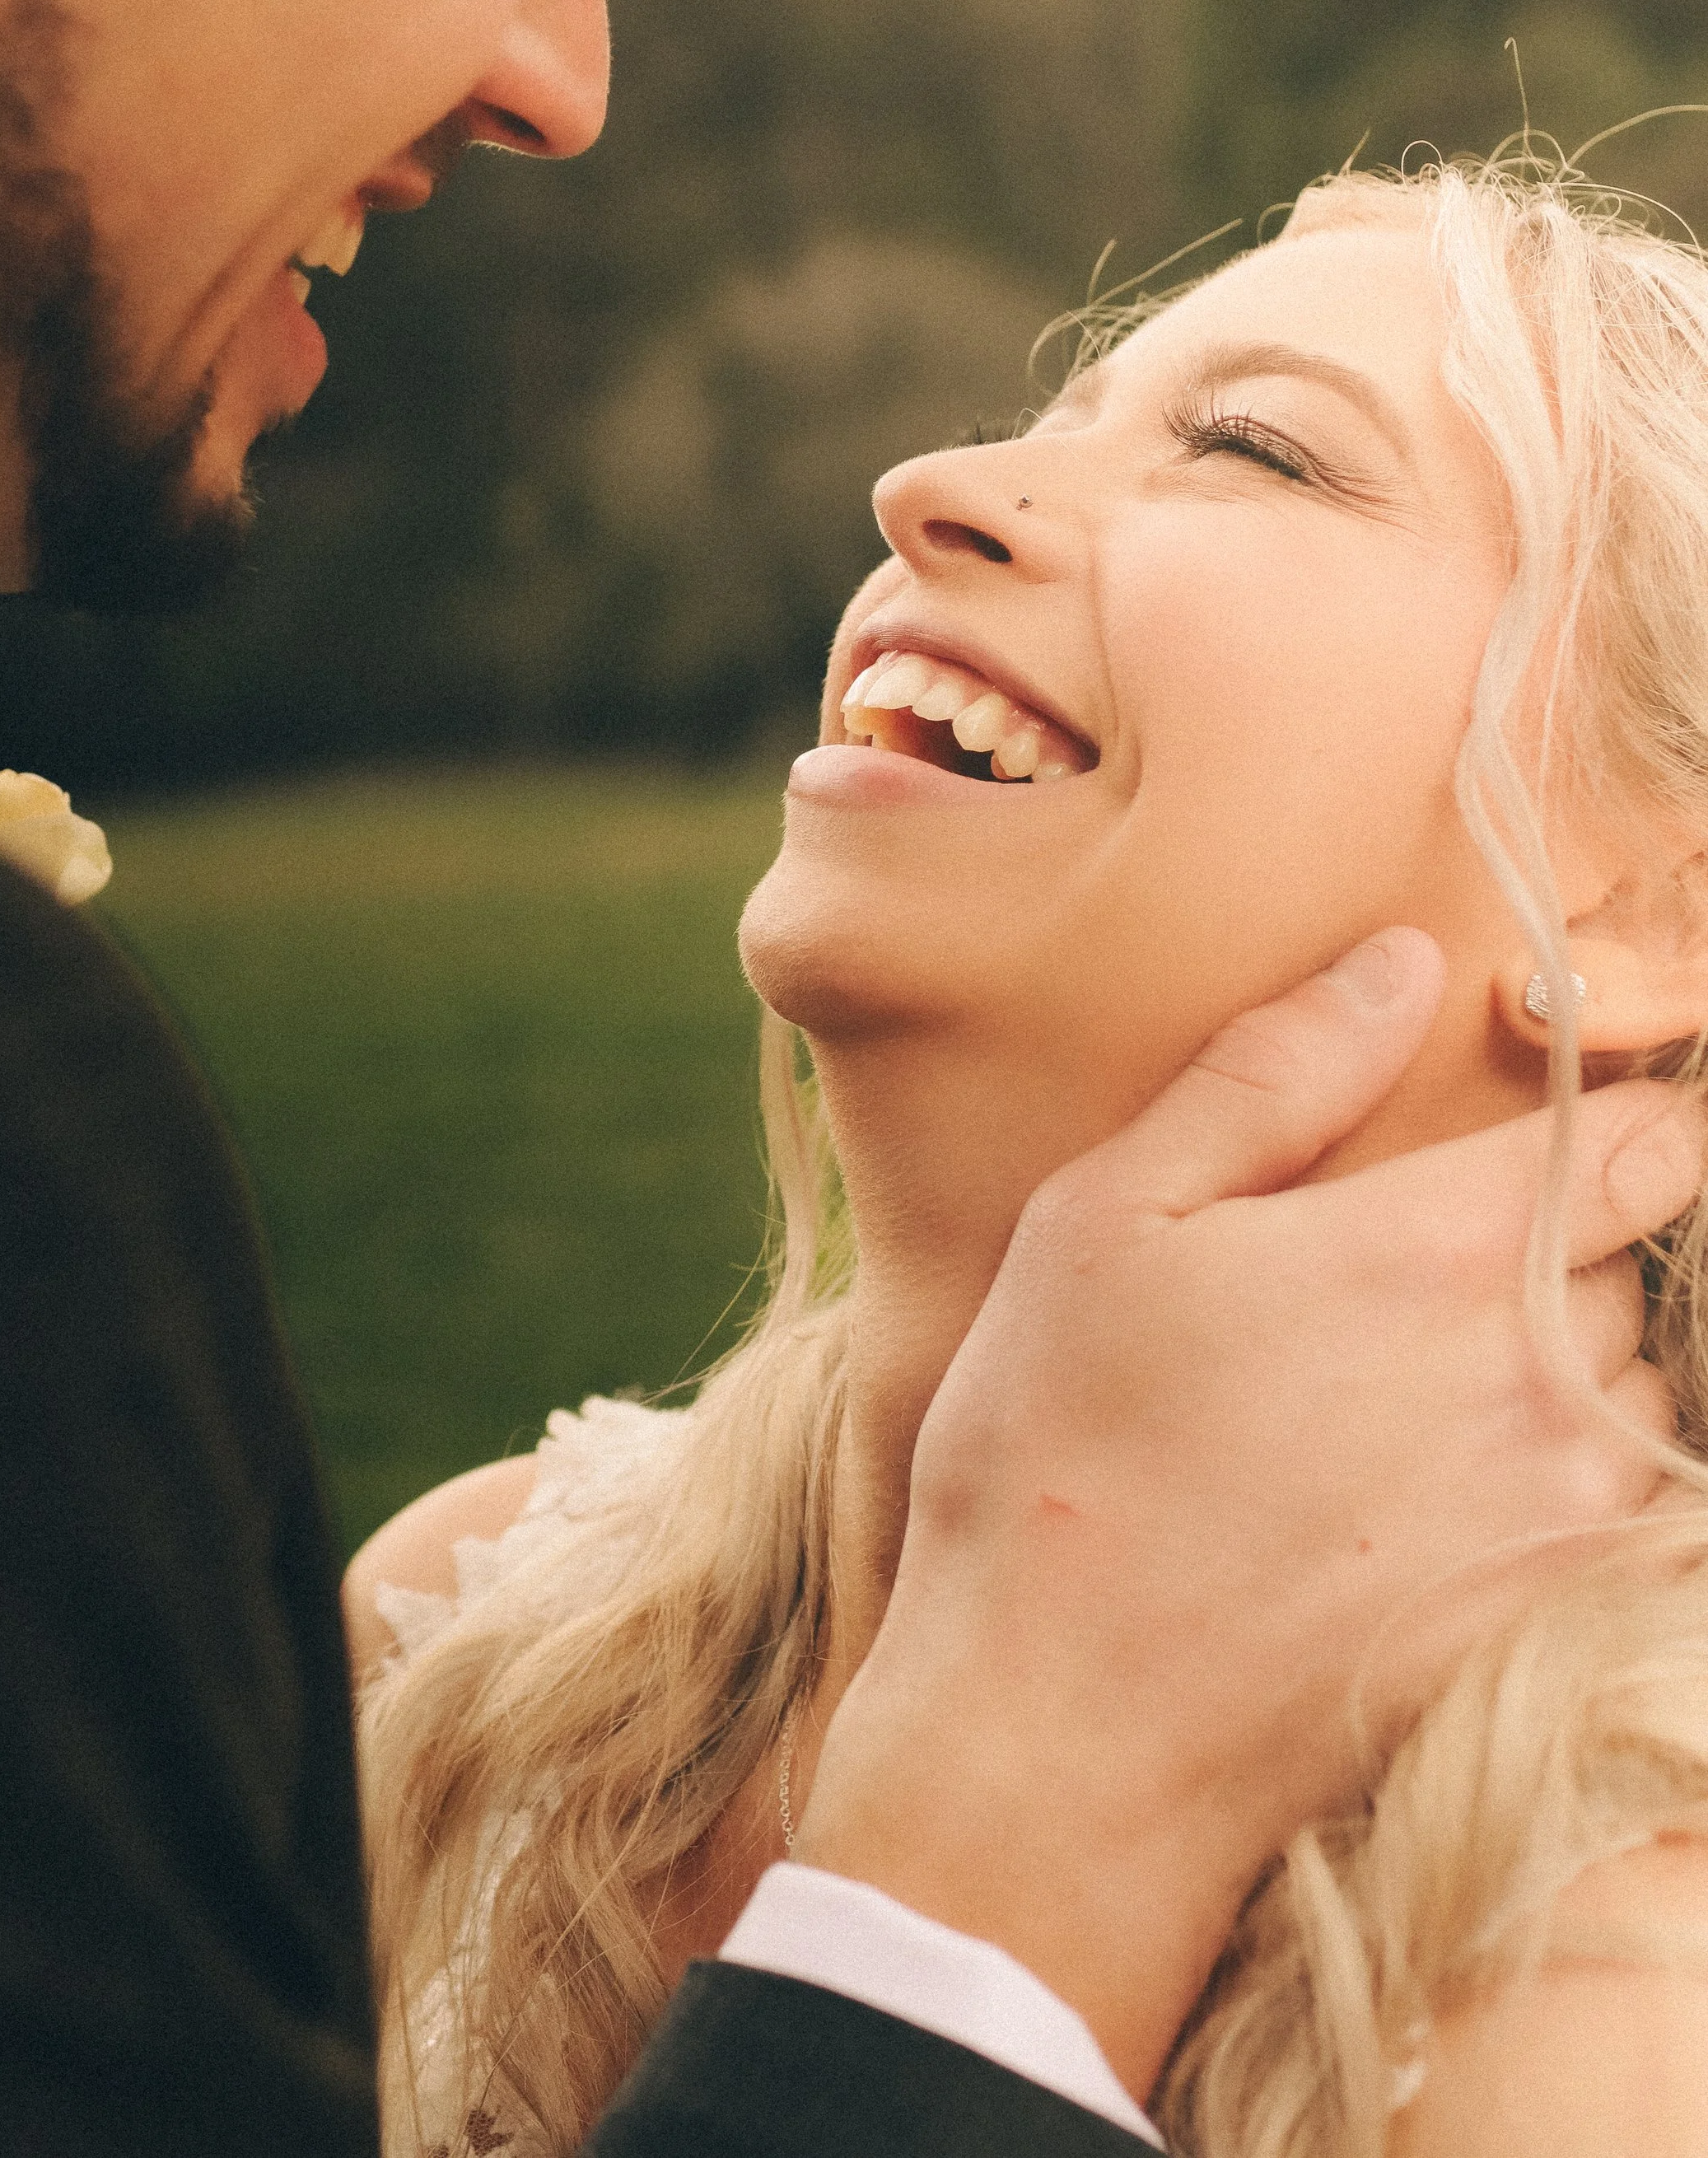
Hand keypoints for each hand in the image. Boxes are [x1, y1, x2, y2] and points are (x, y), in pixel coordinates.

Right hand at [795, 927, 1701, 2101]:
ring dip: (1570, 1361)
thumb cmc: (1058, 1459)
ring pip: (1641, 1386)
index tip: (1561, 1111)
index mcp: (1440, 1250)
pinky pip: (1628, 1507)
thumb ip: (1270, 1076)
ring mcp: (1565, 1517)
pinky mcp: (1556, 1625)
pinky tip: (1443, 1486)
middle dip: (1566, 1238)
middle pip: (1638, 1262)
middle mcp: (1543, 1379)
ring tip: (1419, 1379)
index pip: (1653, 1143)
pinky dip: (1570, 1473)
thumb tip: (1401, 963)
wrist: (1067, 1744)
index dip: (1623, 1113)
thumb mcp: (1105, 1220)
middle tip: (1429, 1254)